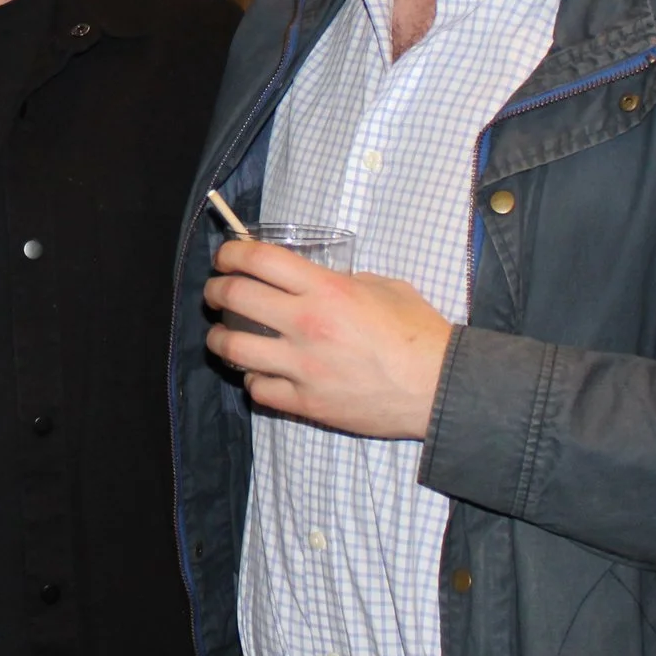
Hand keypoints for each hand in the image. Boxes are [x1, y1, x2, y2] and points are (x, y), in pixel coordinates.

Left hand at [203, 236, 455, 439]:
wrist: (440, 387)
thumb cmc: (418, 334)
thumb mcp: (383, 287)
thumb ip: (343, 281)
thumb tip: (314, 281)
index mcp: (326, 290)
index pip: (258, 260)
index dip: (231, 253)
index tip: (225, 256)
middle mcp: (306, 325)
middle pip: (235, 297)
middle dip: (215, 290)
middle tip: (215, 292)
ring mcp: (303, 367)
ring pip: (233, 348)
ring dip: (219, 338)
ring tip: (222, 335)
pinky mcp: (306, 403)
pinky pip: (258, 389)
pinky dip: (252, 380)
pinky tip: (259, 374)